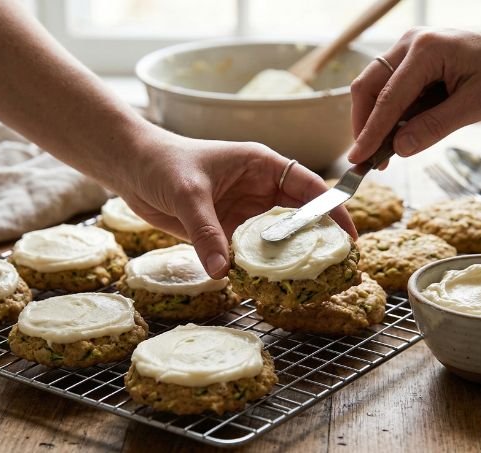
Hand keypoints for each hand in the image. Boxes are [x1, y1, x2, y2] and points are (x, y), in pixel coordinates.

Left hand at [115, 128, 356, 278]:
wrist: (131, 169)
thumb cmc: (163, 164)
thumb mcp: (188, 195)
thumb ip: (206, 232)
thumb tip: (223, 271)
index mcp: (262, 165)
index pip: (309, 187)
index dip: (333, 211)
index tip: (349, 237)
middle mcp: (260, 188)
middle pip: (301, 215)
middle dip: (318, 239)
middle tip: (337, 267)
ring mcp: (244, 211)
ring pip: (277, 237)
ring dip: (288, 257)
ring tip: (309, 282)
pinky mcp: (226, 230)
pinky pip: (250, 252)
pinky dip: (259, 267)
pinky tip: (267, 285)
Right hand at [347, 25, 480, 162]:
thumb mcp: (477, 105)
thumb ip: (435, 127)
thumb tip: (399, 148)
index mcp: (427, 50)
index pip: (388, 98)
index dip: (370, 132)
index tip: (357, 159)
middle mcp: (411, 42)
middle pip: (369, 87)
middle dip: (365, 125)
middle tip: (369, 160)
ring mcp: (410, 47)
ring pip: (376, 87)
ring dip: (377, 120)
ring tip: (386, 153)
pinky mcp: (414, 57)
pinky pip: (391, 86)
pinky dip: (391, 112)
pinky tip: (401, 134)